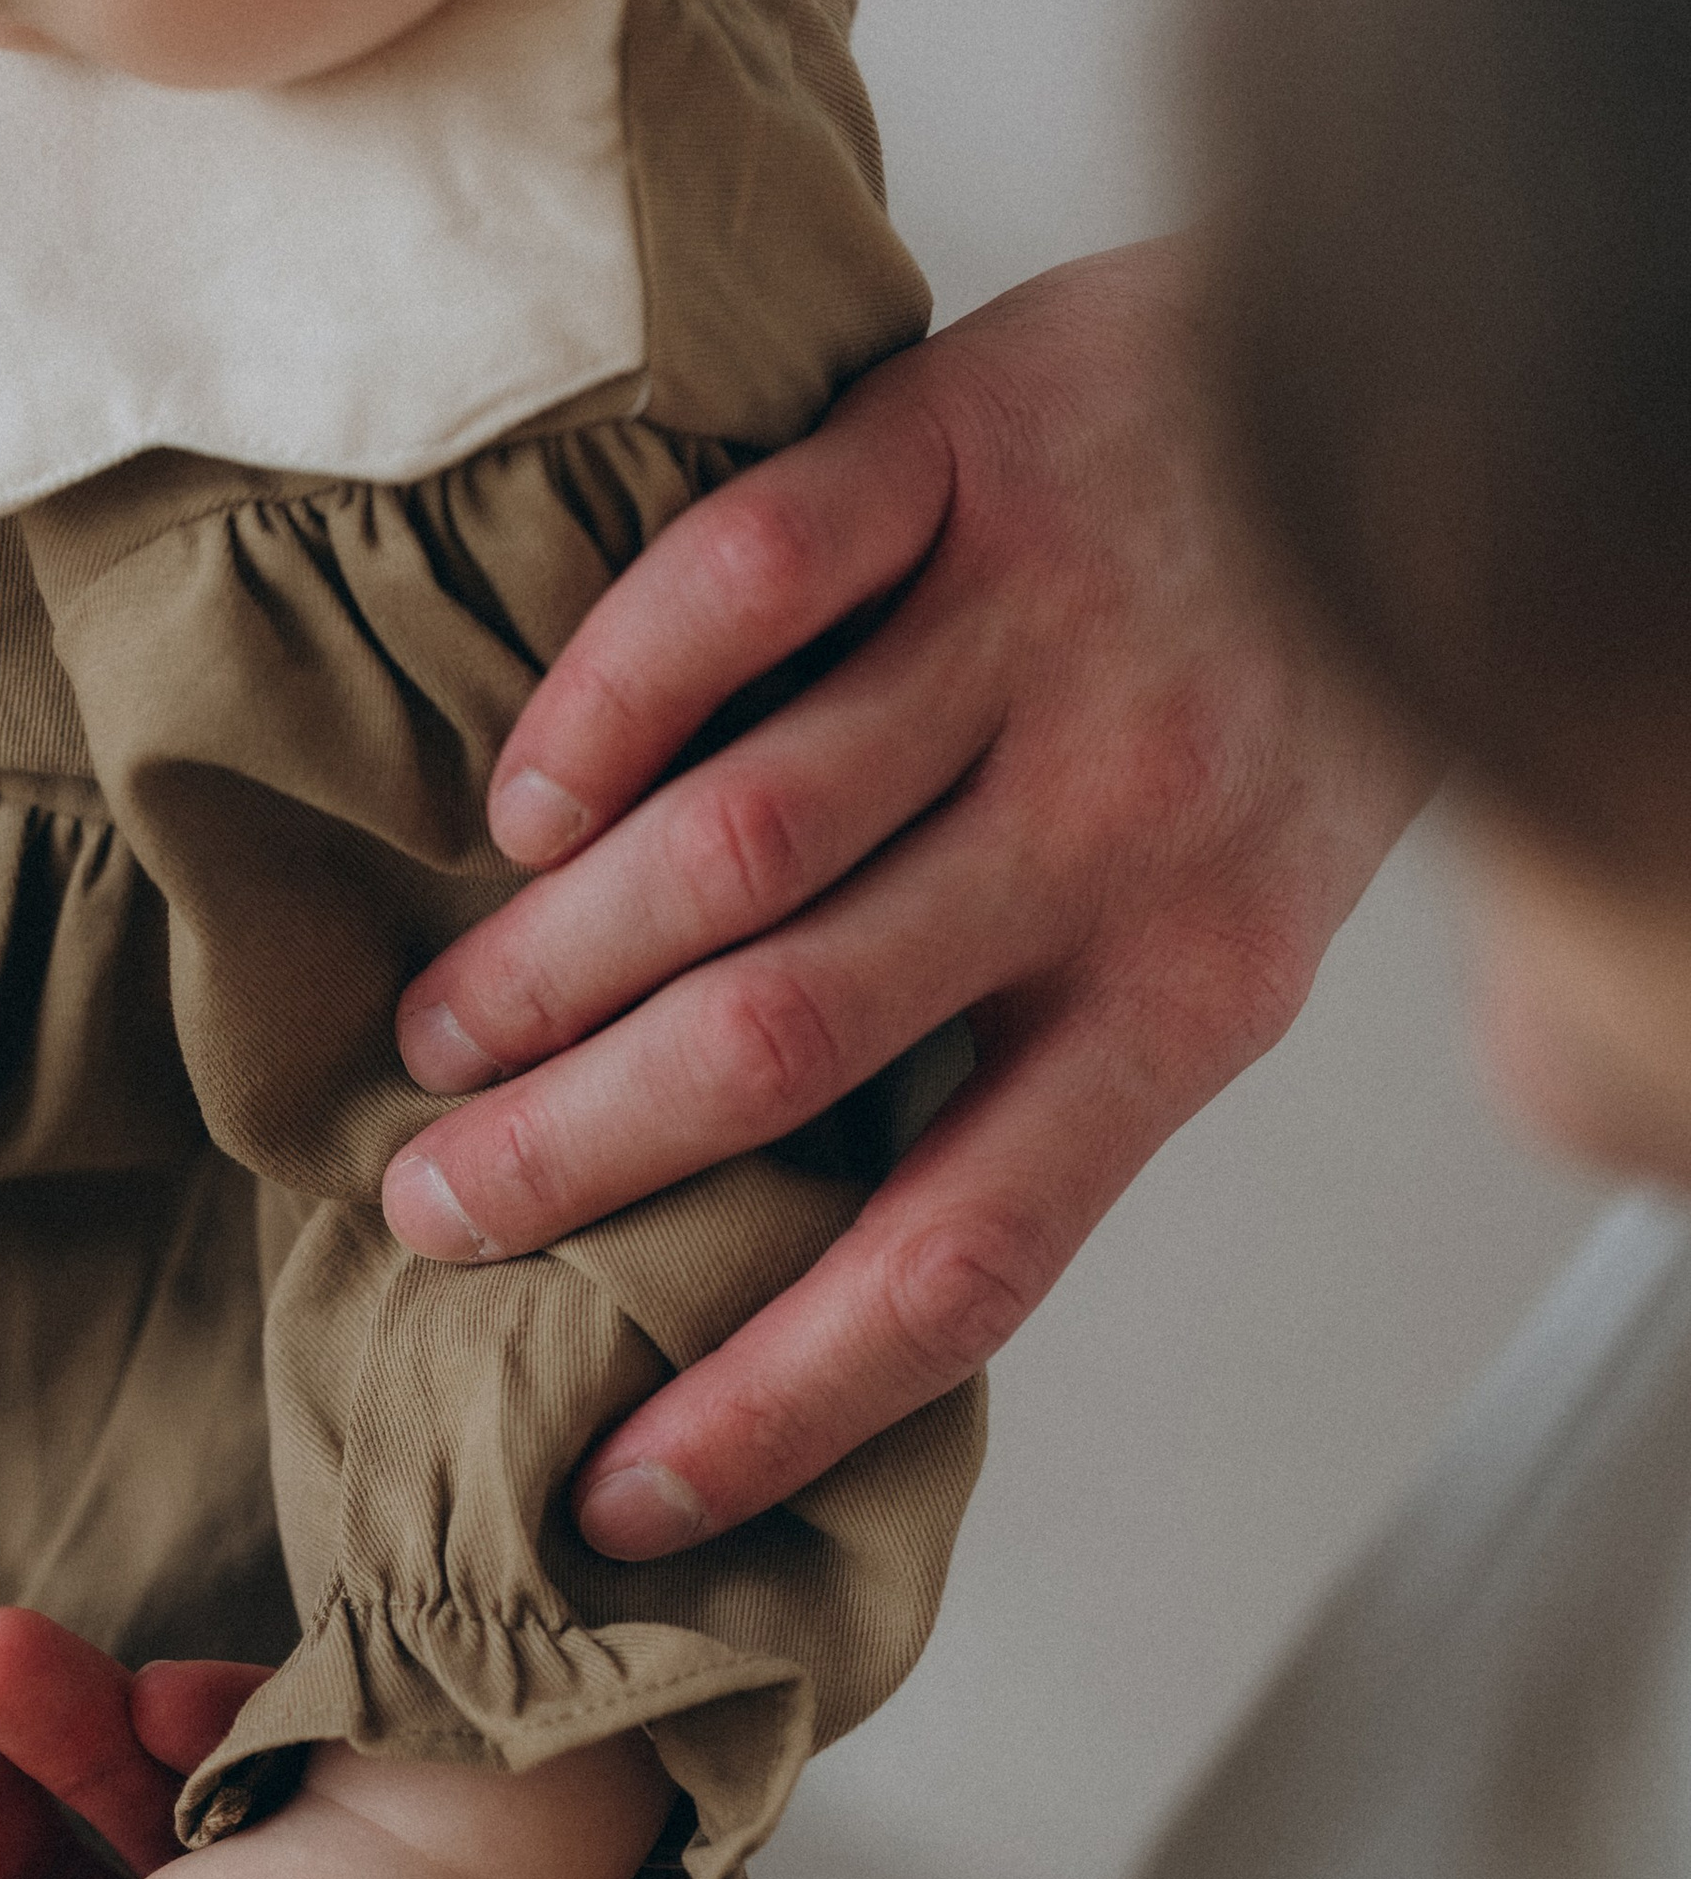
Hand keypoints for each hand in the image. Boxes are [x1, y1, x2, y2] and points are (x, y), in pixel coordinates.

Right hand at [382, 240, 1429, 1555]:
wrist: (1441, 384)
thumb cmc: (1286, 707)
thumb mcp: (1220, 935)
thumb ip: (1054, 1070)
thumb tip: (826, 1278)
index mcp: (1191, 996)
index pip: (958, 1258)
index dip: (776, 1400)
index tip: (622, 1494)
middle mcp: (1118, 830)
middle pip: (788, 1044)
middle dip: (573, 1158)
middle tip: (437, 1209)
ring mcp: (1041, 632)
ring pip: (739, 841)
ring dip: (552, 964)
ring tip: (441, 1037)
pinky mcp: (967, 442)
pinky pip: (739, 589)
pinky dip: (603, 710)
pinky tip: (526, 806)